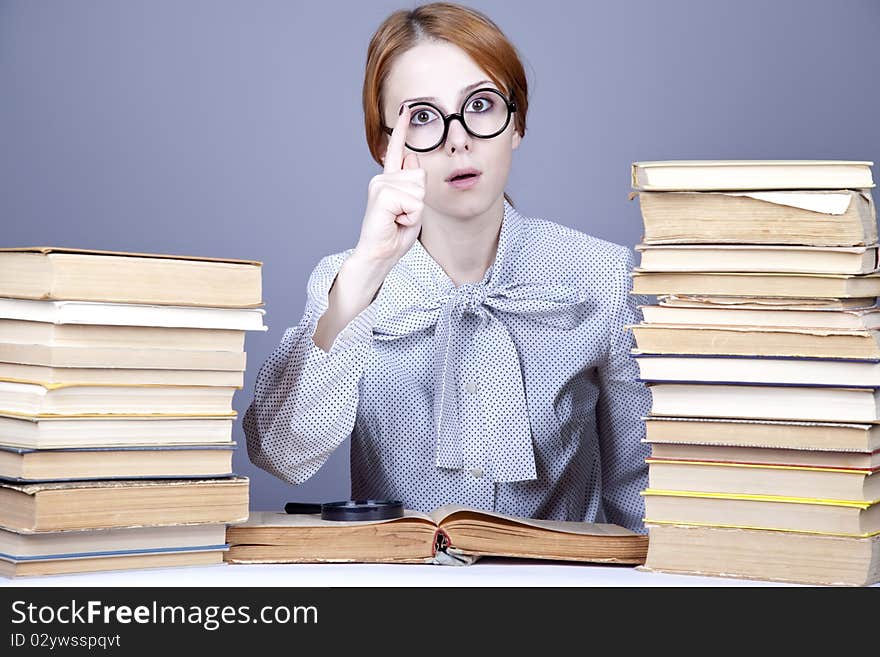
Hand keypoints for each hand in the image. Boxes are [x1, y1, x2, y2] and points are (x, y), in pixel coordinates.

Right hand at [352, 105, 425, 271]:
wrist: (378, 255)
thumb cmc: (394, 235)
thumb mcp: (412, 208)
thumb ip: (413, 185)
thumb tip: (412, 157)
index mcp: (389, 180)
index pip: (397, 150)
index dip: (403, 129)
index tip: (407, 108)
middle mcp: (382, 179)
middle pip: (421, 177)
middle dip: (419, 201)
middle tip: (402, 217)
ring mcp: (381, 185)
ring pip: (419, 190)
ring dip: (415, 211)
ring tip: (398, 220)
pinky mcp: (383, 195)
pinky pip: (414, 202)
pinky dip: (410, 217)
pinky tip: (395, 222)